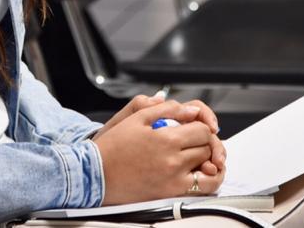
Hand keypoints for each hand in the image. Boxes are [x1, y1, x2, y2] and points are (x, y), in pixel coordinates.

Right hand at [95, 100, 226, 203]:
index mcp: (166, 139)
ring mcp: (173, 180)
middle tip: (195, 139)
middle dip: (205, 141)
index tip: (195, 126)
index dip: (202, 125)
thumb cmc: (113, 146)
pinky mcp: (169, 193)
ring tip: (199, 155)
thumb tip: (192, 111)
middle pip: (206, 148)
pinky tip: (201, 173)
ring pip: (207, 168)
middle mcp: (173, 161)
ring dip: (207, 159)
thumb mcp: (137, 117)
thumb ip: (168, 110)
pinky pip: (199, 188)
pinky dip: (206, 179)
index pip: (202, 129)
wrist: (95, 173)